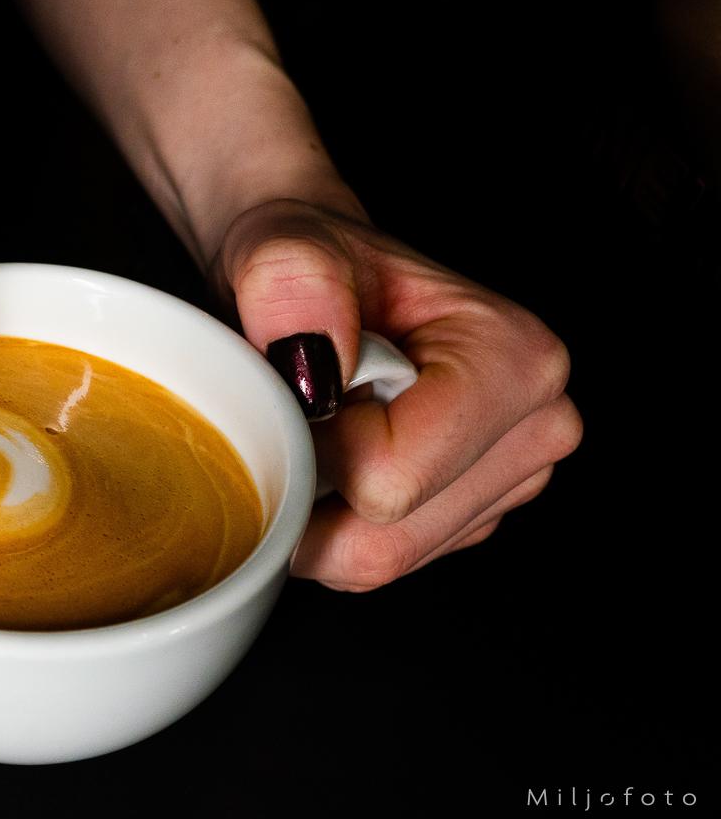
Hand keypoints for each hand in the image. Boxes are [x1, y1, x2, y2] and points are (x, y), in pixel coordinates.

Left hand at [211, 198, 583, 590]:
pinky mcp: (472, 515)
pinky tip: (335, 460)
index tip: (306, 392)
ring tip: (322, 430)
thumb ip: (291, 287)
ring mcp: (510, 482)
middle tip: (305, 414)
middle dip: (315, 493)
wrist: (320, 283)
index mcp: (516, 361)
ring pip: (378, 561)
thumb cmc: (315, 267)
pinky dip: (333, 527)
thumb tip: (309, 359)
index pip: (389, 480)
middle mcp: (536, 429)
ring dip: (319, 513)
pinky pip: (377, 564)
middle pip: (386, 541)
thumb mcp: (282, 254)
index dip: (317, 446)